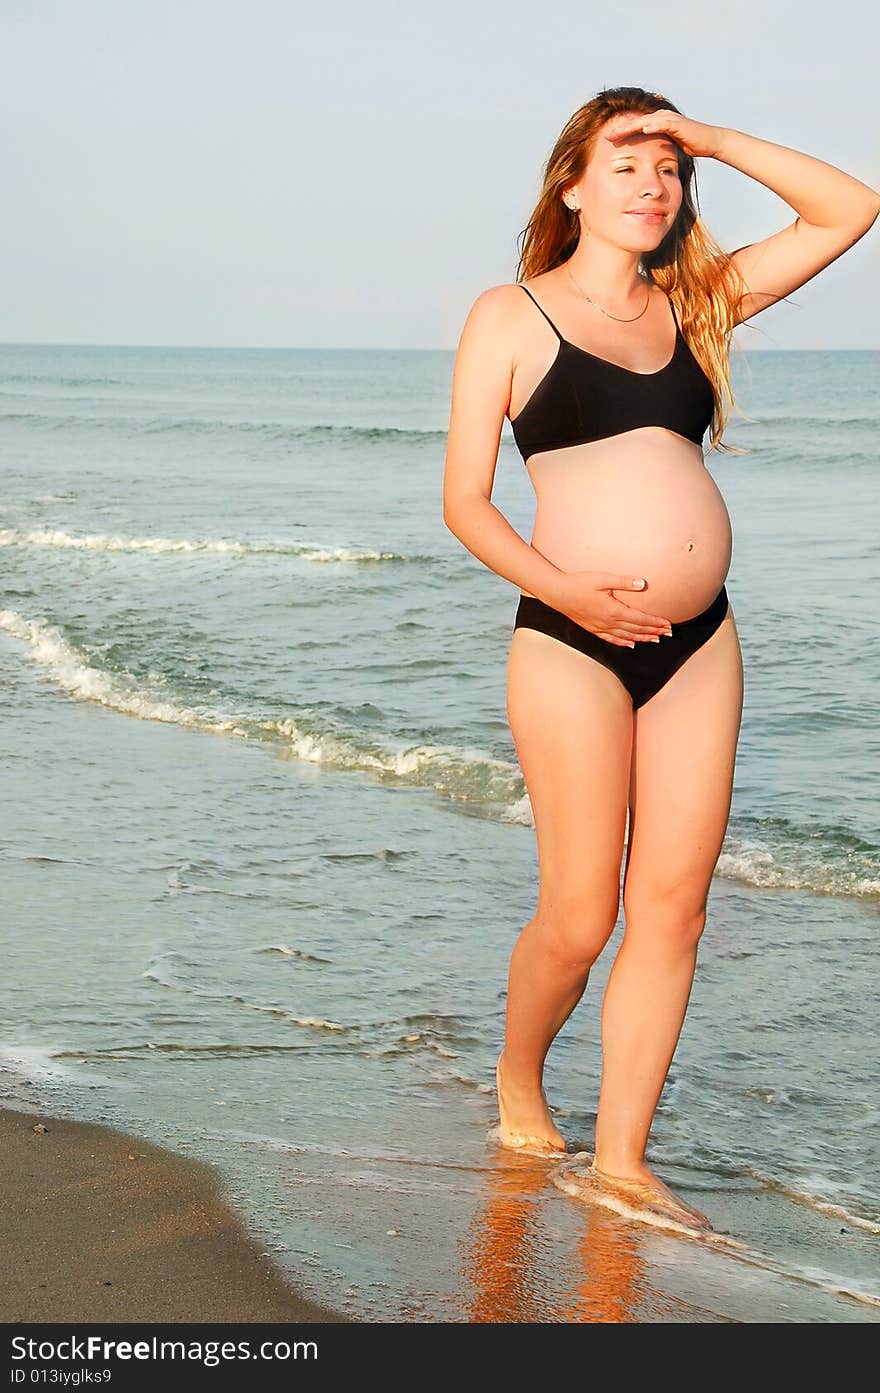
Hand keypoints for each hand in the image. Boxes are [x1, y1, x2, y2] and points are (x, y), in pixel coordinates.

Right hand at [550, 572, 673, 647]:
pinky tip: (631, 644)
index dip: (656, 622)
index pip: (641, 619)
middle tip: (668, 633)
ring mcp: (600, 627)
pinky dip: (623, 642)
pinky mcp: (593, 629)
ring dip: (642, 638)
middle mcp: (609, 622)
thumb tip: (643, 583)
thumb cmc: (580, 583)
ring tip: (655, 639)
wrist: (558, 593)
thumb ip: (624, 582)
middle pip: (636, 630)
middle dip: (654, 631)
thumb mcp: (603, 578)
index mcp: (614, 610)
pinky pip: (612, 639)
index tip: (668, 624)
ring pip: (626, 636)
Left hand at [606, 109, 726, 160]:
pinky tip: (642, 128)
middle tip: (606, 135)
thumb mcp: (669, 147)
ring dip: (631, 126)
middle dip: (621, 128)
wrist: (710, 142)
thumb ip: (657, 149)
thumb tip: (645, 160)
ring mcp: (669, 119)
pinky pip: (663, 123)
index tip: (607, 140)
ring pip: (645, 120)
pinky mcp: (678, 123)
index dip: (621, 132)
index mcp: (658, 123)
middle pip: (636, 121)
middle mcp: (662, 117)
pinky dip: (652, 125)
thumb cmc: (691, 145)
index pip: (635, 127)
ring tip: (617, 132)